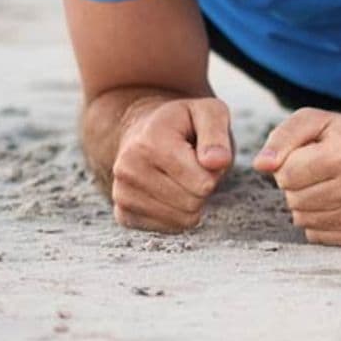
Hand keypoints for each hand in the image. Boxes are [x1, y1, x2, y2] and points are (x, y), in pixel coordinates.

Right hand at [110, 96, 233, 232]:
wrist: (144, 131)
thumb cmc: (183, 122)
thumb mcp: (207, 112)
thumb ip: (217, 135)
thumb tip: (218, 162)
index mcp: (150, 143)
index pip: (203, 183)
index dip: (215, 170)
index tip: (205, 154)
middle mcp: (128, 170)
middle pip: (193, 202)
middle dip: (204, 186)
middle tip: (194, 166)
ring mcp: (121, 194)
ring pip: (183, 219)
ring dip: (193, 200)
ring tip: (182, 176)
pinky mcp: (123, 214)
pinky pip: (168, 228)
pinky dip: (178, 214)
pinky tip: (170, 190)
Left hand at [253, 108, 340, 245]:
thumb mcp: (317, 121)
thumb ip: (283, 137)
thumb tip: (261, 165)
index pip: (287, 174)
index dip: (288, 165)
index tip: (304, 158)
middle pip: (294, 200)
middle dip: (296, 187)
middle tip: (314, 174)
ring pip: (305, 221)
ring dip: (306, 206)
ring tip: (324, 188)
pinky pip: (320, 237)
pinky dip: (320, 223)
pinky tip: (334, 205)